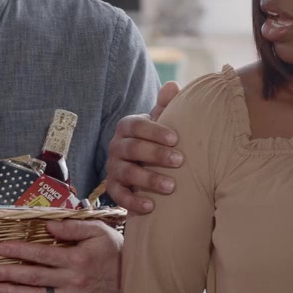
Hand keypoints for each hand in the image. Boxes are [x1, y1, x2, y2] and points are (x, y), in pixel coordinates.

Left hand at [0, 220, 123, 292]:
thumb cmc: (112, 249)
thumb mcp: (97, 230)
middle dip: (8, 274)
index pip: (41, 254)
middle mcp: (73, 280)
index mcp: (77, 258)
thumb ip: (72, 227)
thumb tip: (48, 226)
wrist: (133, 275)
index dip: (19, 251)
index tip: (1, 248)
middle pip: (34, 277)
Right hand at [105, 81, 182, 214]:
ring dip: (148, 179)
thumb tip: (172, 85)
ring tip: (171, 186)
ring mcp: (113, 167)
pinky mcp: (113, 187)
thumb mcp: (160, 121)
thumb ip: (166, 105)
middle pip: (132, 148)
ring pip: (127, 172)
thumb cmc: (156, 139)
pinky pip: (118, 195)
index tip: (176, 139)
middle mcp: (116, 146)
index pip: (137, 126)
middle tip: (180, 160)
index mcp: (127, 127)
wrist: (143, 163)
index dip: (155, 132)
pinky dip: (133, 202)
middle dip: (156, 154)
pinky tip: (151, 207)